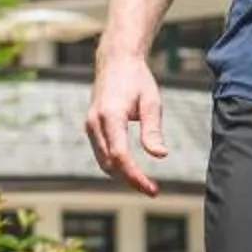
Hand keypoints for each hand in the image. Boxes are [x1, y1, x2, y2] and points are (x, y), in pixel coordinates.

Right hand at [84, 55, 167, 198]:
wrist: (116, 61)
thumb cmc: (137, 79)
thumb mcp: (151, 103)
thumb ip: (153, 130)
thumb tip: (160, 155)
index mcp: (110, 116)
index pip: (120, 156)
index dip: (135, 176)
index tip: (152, 188)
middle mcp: (95, 123)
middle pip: (110, 164)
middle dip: (130, 180)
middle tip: (153, 190)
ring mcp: (90, 126)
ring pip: (103, 162)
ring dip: (122, 175)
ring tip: (145, 183)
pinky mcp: (91, 127)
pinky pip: (101, 153)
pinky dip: (115, 165)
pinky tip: (132, 169)